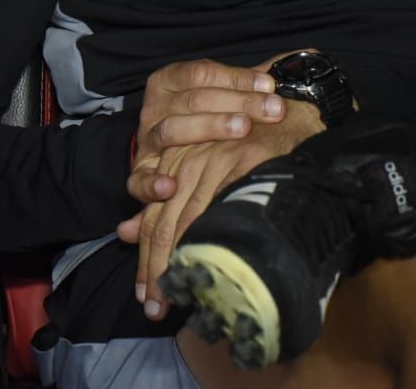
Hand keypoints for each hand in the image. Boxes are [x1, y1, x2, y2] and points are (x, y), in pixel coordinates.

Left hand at [117, 105, 324, 318]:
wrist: (293, 107)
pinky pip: (216, 206)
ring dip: (174, 263)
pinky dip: (207, 237)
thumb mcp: (201, 163)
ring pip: (181, 222)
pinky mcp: (238, 161)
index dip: (146, 260)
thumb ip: (163, 196)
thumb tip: (122, 231)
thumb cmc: (252, 138)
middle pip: (160, 226)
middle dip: (155, 270)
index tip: (147, 295)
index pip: (152, 220)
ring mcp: (211, 161)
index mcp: (175, 162)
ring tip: (172, 298)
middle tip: (154, 307)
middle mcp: (185, 161)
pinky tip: (204, 263)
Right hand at [134, 57, 290, 168]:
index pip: (201, 73)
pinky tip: (171, 187)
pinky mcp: (140, 173)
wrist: (170, 148)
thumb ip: (259, 76)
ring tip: (240, 132)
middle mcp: (156, 108)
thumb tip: (305, 58)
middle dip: (237, 103)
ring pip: (170, 130)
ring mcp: (147, 141)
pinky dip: (150, 183)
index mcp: (172, 81)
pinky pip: (138, 179)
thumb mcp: (228, 90)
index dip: (238, 78)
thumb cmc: (210, 113)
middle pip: (193, 100)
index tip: (270, 85)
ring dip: (206, 130)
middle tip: (272, 110)